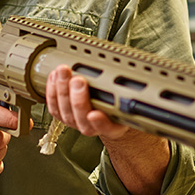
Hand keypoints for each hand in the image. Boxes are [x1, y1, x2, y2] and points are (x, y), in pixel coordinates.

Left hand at [45, 65, 170, 194]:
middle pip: (81, 118)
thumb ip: (135, 88)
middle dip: (77, 98)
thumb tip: (144, 67)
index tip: (96, 114)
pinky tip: (53, 77)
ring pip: (64, 113)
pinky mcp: (64, 116)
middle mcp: (94, 127)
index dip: (100, 123)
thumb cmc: (121, 101)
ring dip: (61, 92)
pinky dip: (51, 93)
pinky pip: (53, 109)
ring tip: (63, 72)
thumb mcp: (133, 97)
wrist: (110, 112)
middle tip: (78, 80)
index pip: (107, 128)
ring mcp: (77, 123)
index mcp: (114, 126)